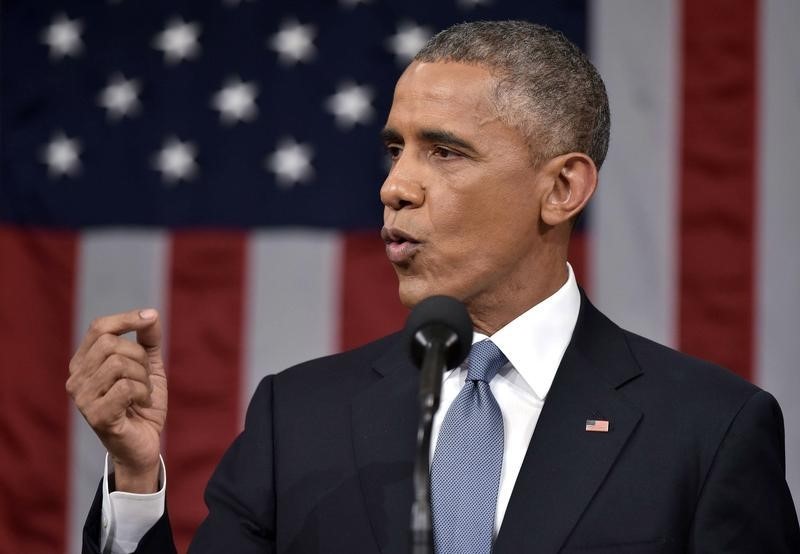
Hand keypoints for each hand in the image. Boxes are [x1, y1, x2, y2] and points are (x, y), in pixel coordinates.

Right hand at [66, 309, 166, 492]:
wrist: (144, 444)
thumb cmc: (142, 404)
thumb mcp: (150, 367)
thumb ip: (149, 340)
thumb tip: (151, 314)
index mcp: (84, 363)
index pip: (99, 327)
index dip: (126, 318)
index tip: (151, 317)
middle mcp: (76, 378)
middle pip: (111, 344)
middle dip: (140, 357)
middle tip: (145, 378)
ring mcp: (82, 398)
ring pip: (119, 364)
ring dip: (143, 378)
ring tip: (143, 394)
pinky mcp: (95, 415)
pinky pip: (125, 387)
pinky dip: (143, 393)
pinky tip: (140, 406)